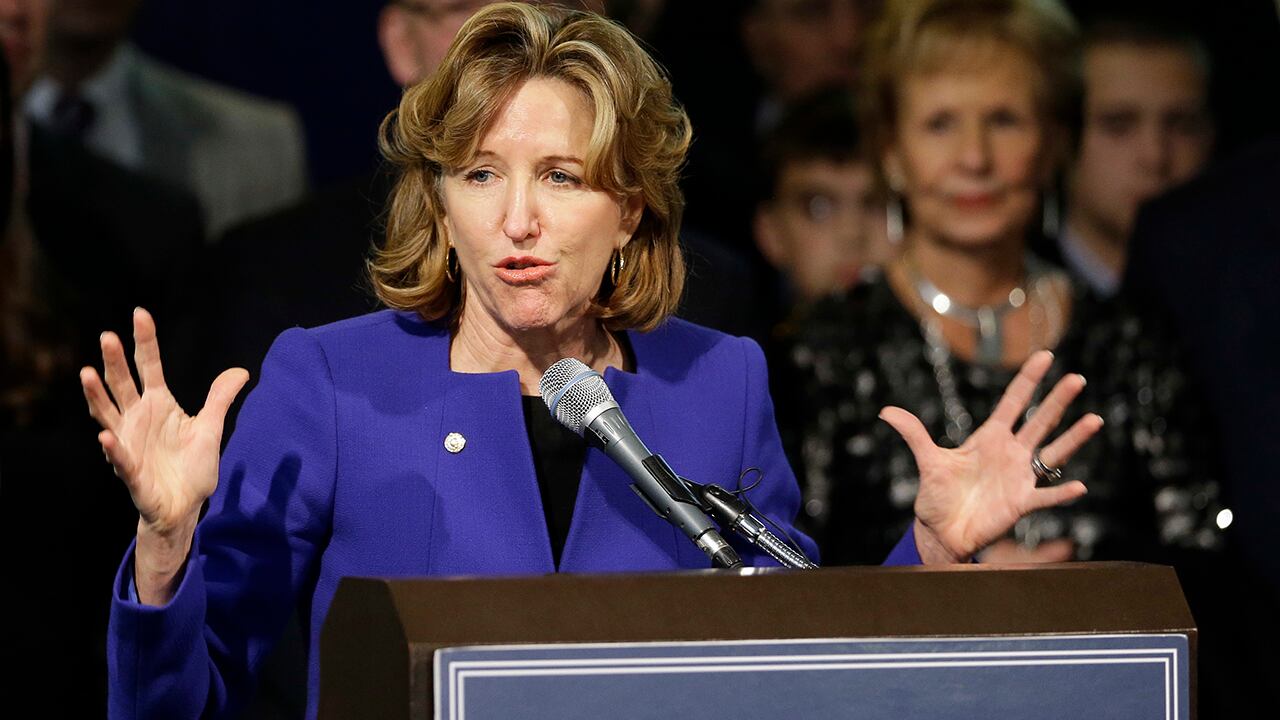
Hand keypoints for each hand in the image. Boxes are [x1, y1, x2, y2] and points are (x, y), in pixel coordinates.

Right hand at [80, 308, 247, 601]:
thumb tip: (241, 370)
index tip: (141, 313)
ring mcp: (130, 443)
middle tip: (108, 336)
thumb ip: (219, 399)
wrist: (185, 506)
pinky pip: (121, 459)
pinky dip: (113, 449)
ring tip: (87, 372)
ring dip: (97, 396)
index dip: (145, 342)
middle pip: (123, 385)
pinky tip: (106, 437)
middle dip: (115, 362)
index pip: (149, 367)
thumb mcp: (210, 428)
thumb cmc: (192, 468)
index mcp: (159, 405)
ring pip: (108, 415)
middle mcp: (138, 419)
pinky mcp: (132, 472)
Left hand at [879, 350, 1101, 563]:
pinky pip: (1046, 497)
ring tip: (1095, 419)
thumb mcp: (927, 461)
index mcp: (989, 438)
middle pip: (1039, 421)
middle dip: (1057, 400)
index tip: (1045, 357)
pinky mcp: (1020, 503)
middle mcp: (1010, 453)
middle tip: (1077, 379)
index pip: (1013, 402)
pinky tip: (1079, 486)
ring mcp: (1019, 477)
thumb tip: (886, 411)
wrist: (941, 531)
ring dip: (1073, 438)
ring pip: (1052, 453)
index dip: (1028, 380)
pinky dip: (1061, 493)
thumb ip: (913, 434)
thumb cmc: (937, 496)